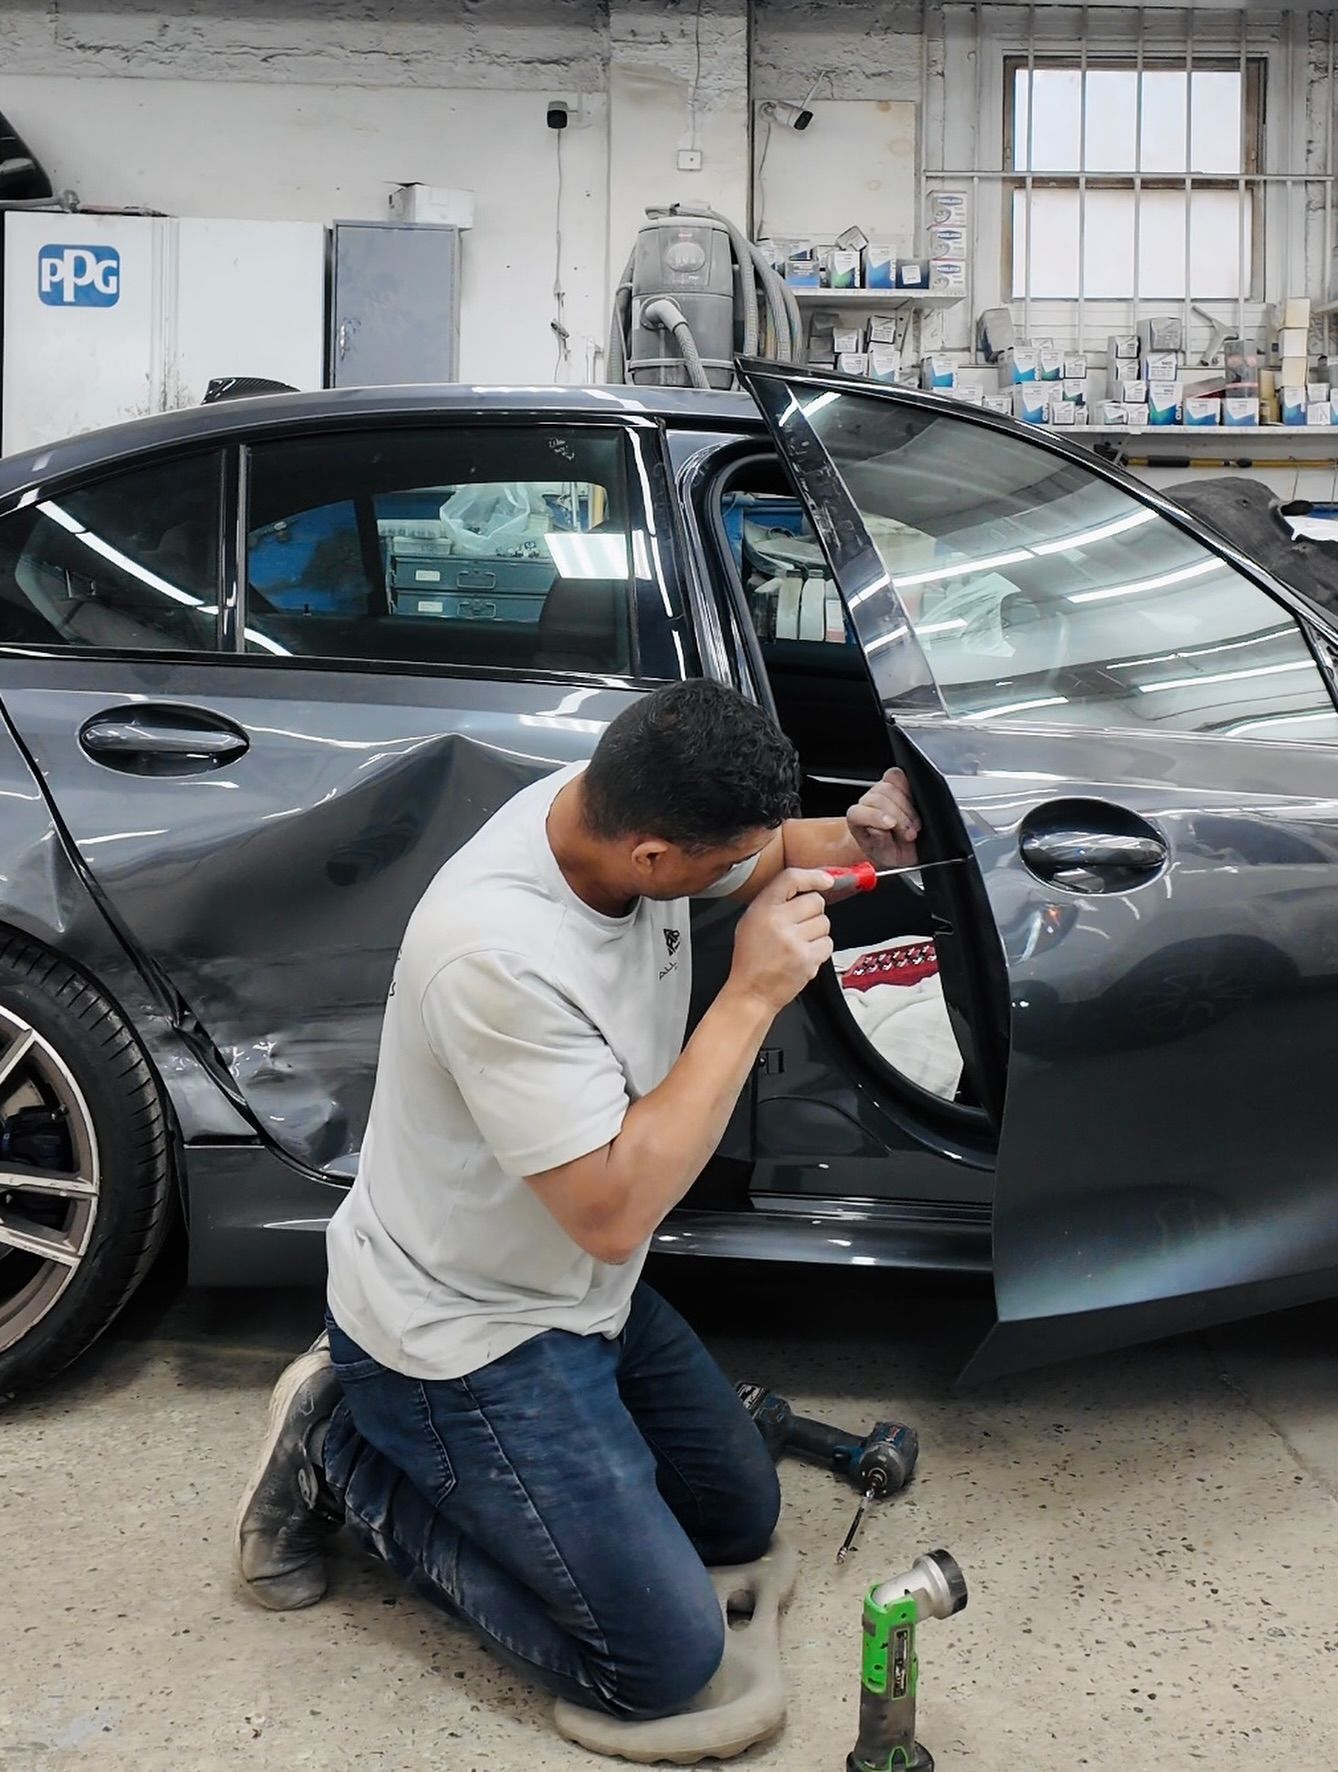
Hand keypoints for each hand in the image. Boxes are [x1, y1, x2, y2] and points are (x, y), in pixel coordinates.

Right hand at [728, 868, 834, 1013]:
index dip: (813, 876)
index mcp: (762, 909)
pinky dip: (820, 950)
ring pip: (825, 922)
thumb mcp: (751, 921)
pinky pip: (828, 944)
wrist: (752, 992)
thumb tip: (807, 886)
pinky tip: (804, 955)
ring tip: (800, 943)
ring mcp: (794, 941)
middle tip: (800, 926)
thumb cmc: (751, 958)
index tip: (826, 880)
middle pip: (815, 901)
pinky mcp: (807, 959)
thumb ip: (775, 902)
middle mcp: (778, 922)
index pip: (791, 878)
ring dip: (817, 932)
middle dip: (813, 912)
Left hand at [847, 768, 919, 869]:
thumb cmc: (890, 853)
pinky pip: (900, 776)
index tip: (891, 824)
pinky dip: (911, 789)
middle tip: (910, 833)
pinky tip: (916, 806)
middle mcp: (866, 803)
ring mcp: (880, 791)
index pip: (858, 812)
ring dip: (908, 806)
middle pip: (878, 797)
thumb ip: (880, 843)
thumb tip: (878, 830)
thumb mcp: (886, 857)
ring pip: (890, 786)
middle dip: (899, 815)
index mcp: (857, 820)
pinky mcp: (894, 783)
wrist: (901, 850)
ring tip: (915, 826)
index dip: (875, 816)